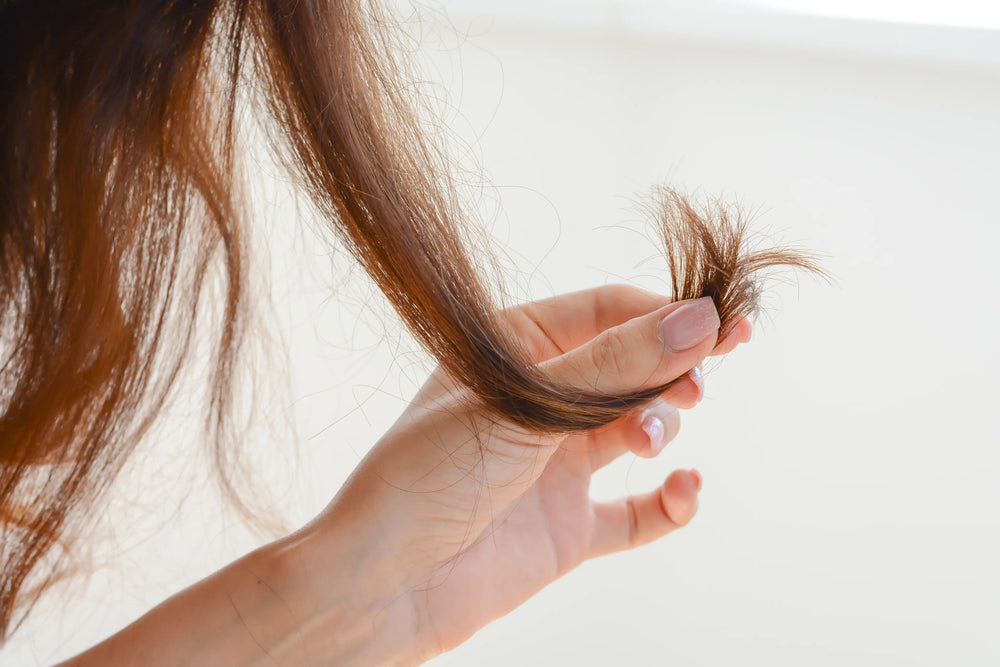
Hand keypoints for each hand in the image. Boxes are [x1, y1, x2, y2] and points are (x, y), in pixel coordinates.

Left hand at [311, 285, 750, 660]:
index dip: (667, 315)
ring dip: (661, 427)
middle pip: (632, 368)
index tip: (722, 327)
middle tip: (695, 385)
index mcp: (516, 350)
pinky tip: (684, 489)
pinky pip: (639, 511)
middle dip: (670, 371)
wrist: (383, 585)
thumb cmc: (427, 476)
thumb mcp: (524, 408)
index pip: (608, 311)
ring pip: (640, 430)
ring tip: (646, 442)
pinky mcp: (570, 526)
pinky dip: (670, 503)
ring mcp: (557, 465)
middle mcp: (542, 403)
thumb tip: (700, 320)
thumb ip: (615, 367)